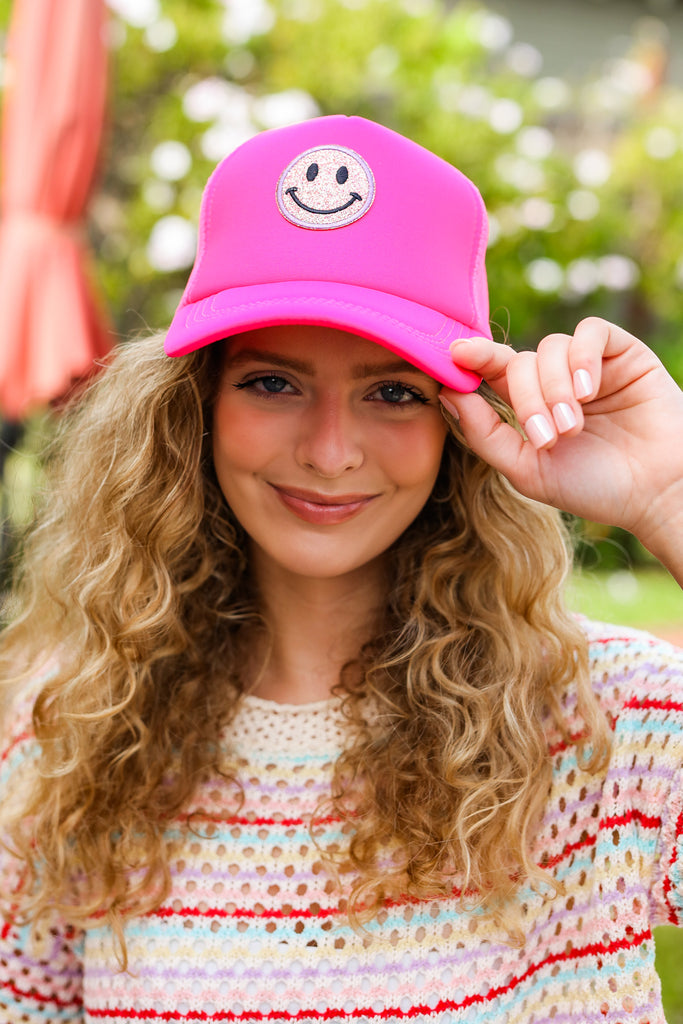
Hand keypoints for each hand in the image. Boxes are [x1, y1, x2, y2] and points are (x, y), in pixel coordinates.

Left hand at [440, 318, 682, 579]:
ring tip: (574, 426)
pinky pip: (590, 332)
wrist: (656, 493)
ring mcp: (588, 365)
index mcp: (529, 407)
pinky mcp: (622, 353)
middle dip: (526, 399)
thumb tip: (447, 394)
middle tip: (548, 437)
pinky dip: (581, 358)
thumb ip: (484, 434)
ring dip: (555, 388)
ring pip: (550, 348)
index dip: (474, 358)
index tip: (455, 354)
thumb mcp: (527, 470)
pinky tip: (588, 390)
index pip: (494, 371)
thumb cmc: (594, 487)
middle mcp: (555, 381)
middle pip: (519, 362)